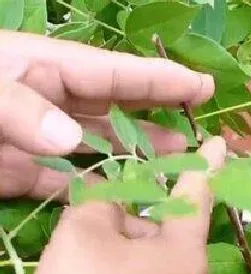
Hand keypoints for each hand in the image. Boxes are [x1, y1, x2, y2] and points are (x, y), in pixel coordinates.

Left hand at [0, 30, 213, 198]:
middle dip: (158, 113)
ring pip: (99, 147)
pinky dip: (98, 192)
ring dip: (137, 154)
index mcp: (45, 69)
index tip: (203, 87)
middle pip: (116, 107)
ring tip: (178, 160)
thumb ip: (21, 108)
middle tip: (200, 124)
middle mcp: (50, 103)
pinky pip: (69, 184)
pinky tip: (127, 201)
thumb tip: (71, 139)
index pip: (115, 73)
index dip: (161, 80)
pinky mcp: (22, 173)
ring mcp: (37, 140)